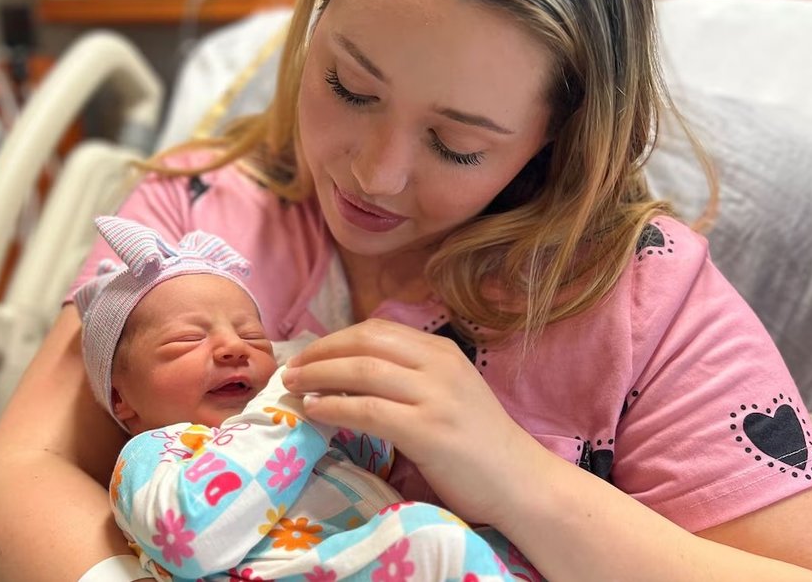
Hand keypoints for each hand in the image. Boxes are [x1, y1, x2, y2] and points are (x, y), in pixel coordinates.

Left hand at [282, 318, 529, 523]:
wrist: (520, 482)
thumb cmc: (479, 444)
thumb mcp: (448, 393)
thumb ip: (410, 377)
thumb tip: (351, 372)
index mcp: (442, 351)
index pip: (377, 330)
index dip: (335, 338)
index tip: (309, 354)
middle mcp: (439, 365)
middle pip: (365, 342)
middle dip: (320, 353)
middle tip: (291, 369)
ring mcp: (435, 396)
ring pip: (362, 371)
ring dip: (319, 376)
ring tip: (295, 387)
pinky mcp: (428, 431)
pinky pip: (367, 410)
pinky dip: (333, 408)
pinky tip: (315, 412)